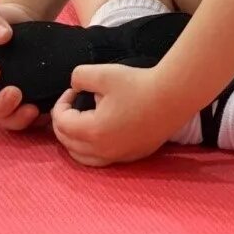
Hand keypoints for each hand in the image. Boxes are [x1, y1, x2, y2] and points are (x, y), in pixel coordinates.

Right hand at [0, 2, 44, 132]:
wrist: (27, 21)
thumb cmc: (3, 20)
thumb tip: (2, 37)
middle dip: (0, 106)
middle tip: (15, 92)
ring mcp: (8, 100)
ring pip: (8, 121)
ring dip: (18, 119)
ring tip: (33, 108)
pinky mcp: (30, 100)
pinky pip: (32, 120)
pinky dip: (40, 119)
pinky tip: (50, 108)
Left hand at [51, 64, 193, 167]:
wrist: (172, 97)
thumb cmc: (138, 85)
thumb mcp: (103, 73)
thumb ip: (79, 77)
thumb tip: (74, 86)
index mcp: (92, 131)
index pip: (61, 123)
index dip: (61, 104)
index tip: (73, 91)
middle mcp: (102, 150)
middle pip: (67, 144)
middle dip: (64, 123)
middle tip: (71, 105)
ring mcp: (118, 156)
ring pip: (83, 158)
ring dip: (74, 141)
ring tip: (79, 122)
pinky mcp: (131, 157)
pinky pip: (102, 160)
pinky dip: (91, 149)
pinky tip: (100, 132)